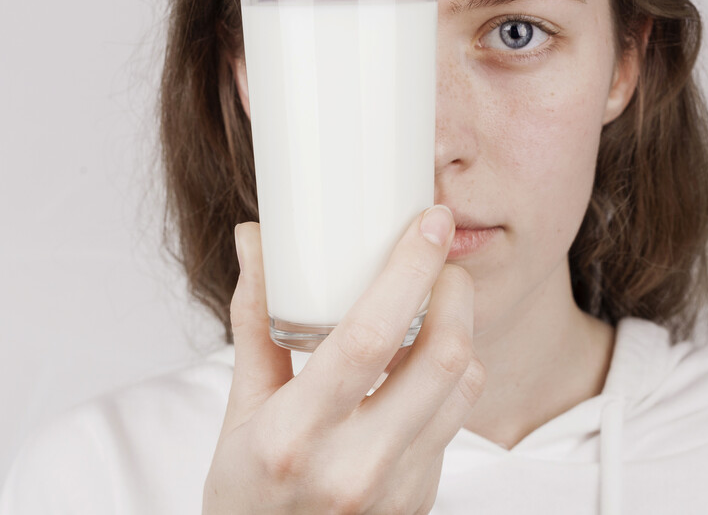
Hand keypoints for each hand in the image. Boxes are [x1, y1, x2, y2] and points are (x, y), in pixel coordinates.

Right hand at [203, 206, 485, 513]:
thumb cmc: (247, 493)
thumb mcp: (241, 408)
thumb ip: (255, 318)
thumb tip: (256, 238)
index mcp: (295, 435)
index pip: (369, 335)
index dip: (410, 268)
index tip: (431, 221)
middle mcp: (355, 465)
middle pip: (443, 354)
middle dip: (455, 289)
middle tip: (440, 258)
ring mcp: (398, 489)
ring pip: (465, 384)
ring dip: (460, 328)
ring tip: (434, 304)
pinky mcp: (423, 498)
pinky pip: (458, 418)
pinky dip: (451, 374)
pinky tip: (421, 362)